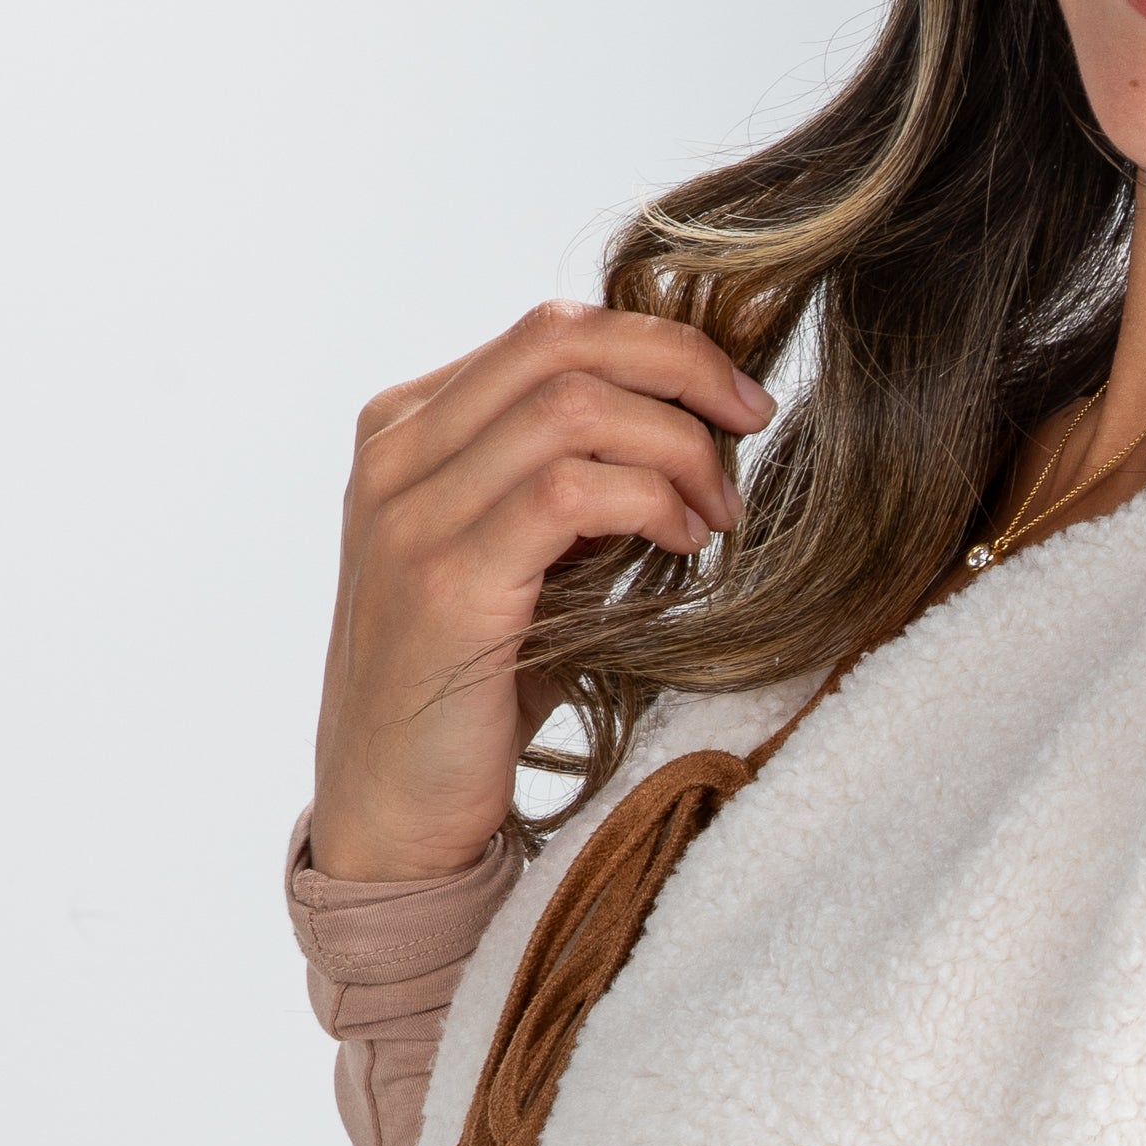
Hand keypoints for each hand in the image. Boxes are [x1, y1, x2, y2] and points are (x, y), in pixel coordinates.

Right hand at [310, 300, 772, 880]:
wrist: (393, 813)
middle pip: (562, 341)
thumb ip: (567, 480)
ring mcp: (409, 515)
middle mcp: (394, 454)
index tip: (735, 405)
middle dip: (683, 368)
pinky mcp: (445, 583)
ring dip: (677, 448)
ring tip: (718, 513)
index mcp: (406, 429)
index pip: (549, 332)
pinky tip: (683, 543)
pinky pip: (567, 493)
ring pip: (573, 407)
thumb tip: (684, 421)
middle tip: (752, 424)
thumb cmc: (472, 689)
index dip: (661, 347)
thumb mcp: (519, 558)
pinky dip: (648, 502)